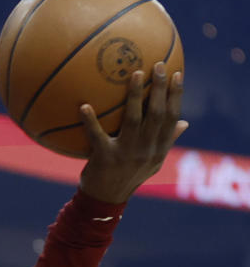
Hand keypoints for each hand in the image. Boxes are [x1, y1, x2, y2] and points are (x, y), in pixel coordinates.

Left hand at [79, 62, 186, 204]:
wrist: (105, 202)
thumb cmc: (128, 177)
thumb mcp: (152, 163)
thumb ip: (166, 141)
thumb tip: (184, 122)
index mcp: (158, 149)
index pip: (171, 118)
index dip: (176, 95)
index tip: (177, 73)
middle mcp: (146, 151)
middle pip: (156, 114)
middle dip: (160, 88)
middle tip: (159, 65)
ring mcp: (126, 154)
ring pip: (133, 119)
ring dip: (135, 95)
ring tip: (134, 74)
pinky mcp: (105, 158)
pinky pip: (97, 135)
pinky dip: (90, 120)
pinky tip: (84, 105)